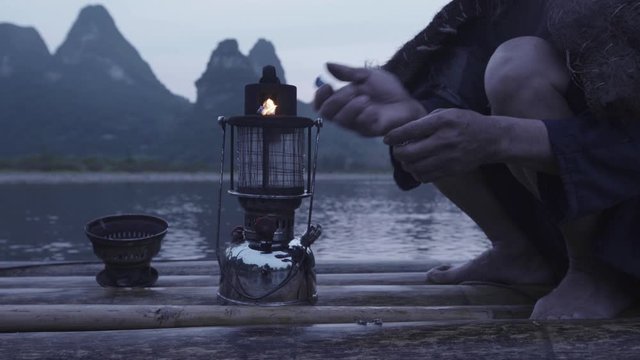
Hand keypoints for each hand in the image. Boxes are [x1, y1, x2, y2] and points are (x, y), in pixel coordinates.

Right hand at [314, 63, 425, 136]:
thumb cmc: (387, 90)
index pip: (320, 104)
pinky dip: (365, 115)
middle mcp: (346, 114)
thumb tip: (326, 65)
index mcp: (342, 101)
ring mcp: (356, 124)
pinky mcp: (368, 131)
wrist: (407, 101)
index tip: (328, 85)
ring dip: (350, 107)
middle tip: (352, 90)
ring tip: (366, 98)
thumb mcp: (366, 75)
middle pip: (326, 113)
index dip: (319, 96)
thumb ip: (347, 72)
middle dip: (336, 100)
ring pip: (340, 121)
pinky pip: (360, 125)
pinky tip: (374, 109)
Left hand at [383, 108, 506, 182]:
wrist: (491, 139)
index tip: (387, 139)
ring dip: (406, 164)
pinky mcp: (451, 170)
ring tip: (407, 158)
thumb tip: (402, 132)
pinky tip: (418, 166)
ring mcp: (448, 158)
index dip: (393, 136)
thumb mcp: (447, 113)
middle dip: (397, 152)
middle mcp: (444, 140)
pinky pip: (425, 177)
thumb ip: (425, 121)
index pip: (409, 131)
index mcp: (442, 122)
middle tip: (397, 150)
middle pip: (408, 153)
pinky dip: (417, 173)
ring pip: (414, 167)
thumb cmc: (465, 123)